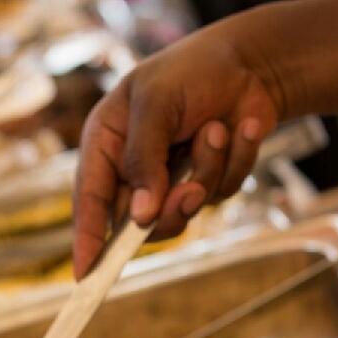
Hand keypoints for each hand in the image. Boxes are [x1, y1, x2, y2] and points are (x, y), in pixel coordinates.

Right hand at [71, 25, 283, 276]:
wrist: (253, 61)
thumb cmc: (192, 70)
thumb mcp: (157, 104)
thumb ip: (144, 160)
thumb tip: (140, 217)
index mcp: (106, 143)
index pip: (88, 200)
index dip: (85, 239)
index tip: (84, 276)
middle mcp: (133, 166)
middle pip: (138, 221)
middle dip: (170, 207)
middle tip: (190, 191)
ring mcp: (171, 177)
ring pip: (183, 212)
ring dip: (208, 174)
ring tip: (218, 130)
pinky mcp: (207, 179)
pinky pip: (219, 195)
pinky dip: (235, 163)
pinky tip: (242, 127)